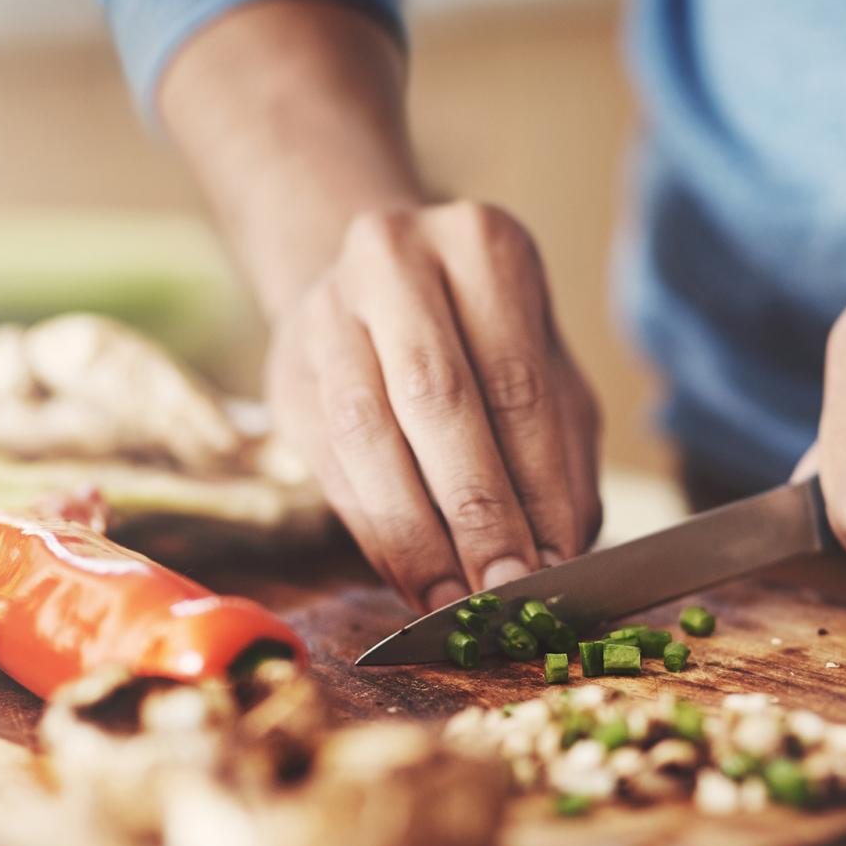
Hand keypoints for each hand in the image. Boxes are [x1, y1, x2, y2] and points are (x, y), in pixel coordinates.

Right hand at [266, 201, 601, 608]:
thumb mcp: (545, 375)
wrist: (374, 290)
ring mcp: (328, 312)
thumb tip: (558, 557)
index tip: (553, 566)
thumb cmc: (484, 342)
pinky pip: (328, 463)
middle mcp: (395, 261)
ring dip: (414, 532)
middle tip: (503, 590)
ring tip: (453, 599)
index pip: (517, 383)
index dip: (535, 485)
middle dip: (475, 511)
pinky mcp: (285, 371)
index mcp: (482, 246)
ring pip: (367, 434)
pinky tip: (409, 578)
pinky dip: (373, 531)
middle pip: (437, 400)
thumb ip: (560, 458)